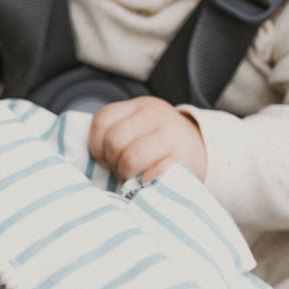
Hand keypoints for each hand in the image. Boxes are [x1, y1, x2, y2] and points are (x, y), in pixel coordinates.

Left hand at [88, 95, 206, 183]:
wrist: (202, 149)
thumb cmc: (159, 145)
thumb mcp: (139, 128)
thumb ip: (116, 134)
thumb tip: (86, 160)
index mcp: (139, 105)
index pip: (102, 120)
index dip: (95, 146)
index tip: (104, 159)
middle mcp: (156, 114)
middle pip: (115, 140)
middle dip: (112, 162)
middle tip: (121, 171)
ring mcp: (172, 135)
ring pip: (131, 158)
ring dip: (126, 174)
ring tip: (133, 178)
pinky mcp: (183, 159)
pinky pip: (153, 173)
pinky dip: (144, 182)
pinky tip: (147, 182)